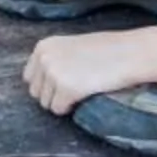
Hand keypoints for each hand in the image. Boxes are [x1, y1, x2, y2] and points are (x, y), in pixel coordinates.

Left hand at [23, 27, 149, 115]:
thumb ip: (53, 60)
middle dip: (51, 95)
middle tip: (73, 90)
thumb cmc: (104, 50)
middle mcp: (44, 58)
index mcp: (43, 46)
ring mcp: (53, 73)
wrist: (127, 53)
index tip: (62, 84)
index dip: (45, 85)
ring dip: (60, 102)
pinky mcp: (66, 89)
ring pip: (46, 103)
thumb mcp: (70, 47)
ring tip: (80, 92)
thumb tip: (42, 83)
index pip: (29, 77)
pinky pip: (58, 109)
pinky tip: (82, 98)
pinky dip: (69, 109)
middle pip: (35, 92)